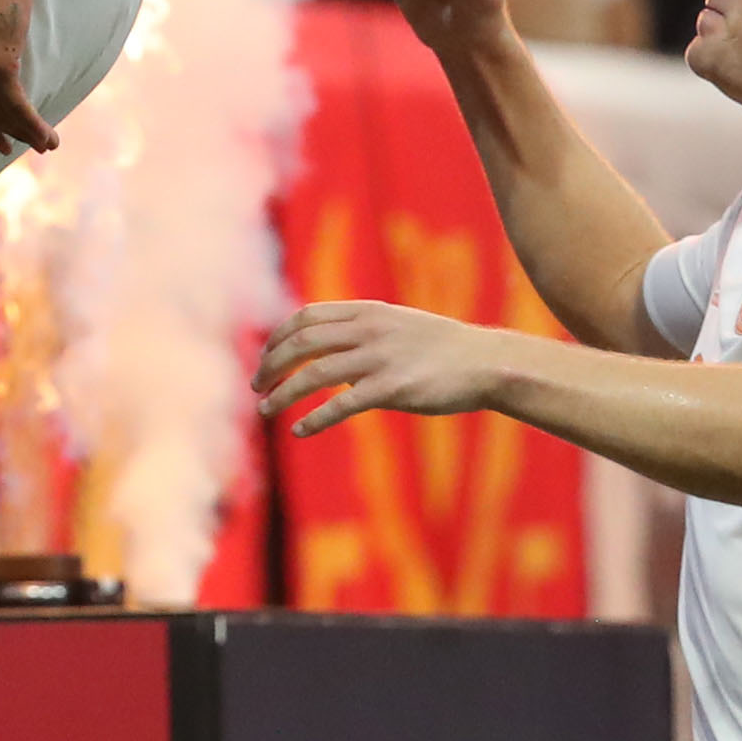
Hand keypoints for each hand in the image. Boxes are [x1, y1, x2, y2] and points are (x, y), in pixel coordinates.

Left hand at [257, 299, 508, 435]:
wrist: (486, 363)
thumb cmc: (443, 349)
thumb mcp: (398, 325)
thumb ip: (363, 332)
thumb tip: (330, 356)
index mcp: (367, 311)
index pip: (306, 316)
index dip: (278, 336)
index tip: (264, 356)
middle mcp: (369, 329)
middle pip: (302, 342)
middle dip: (272, 364)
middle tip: (256, 386)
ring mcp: (380, 358)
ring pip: (315, 373)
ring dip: (283, 392)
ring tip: (265, 408)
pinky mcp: (393, 389)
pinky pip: (342, 404)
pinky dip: (315, 417)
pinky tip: (300, 429)